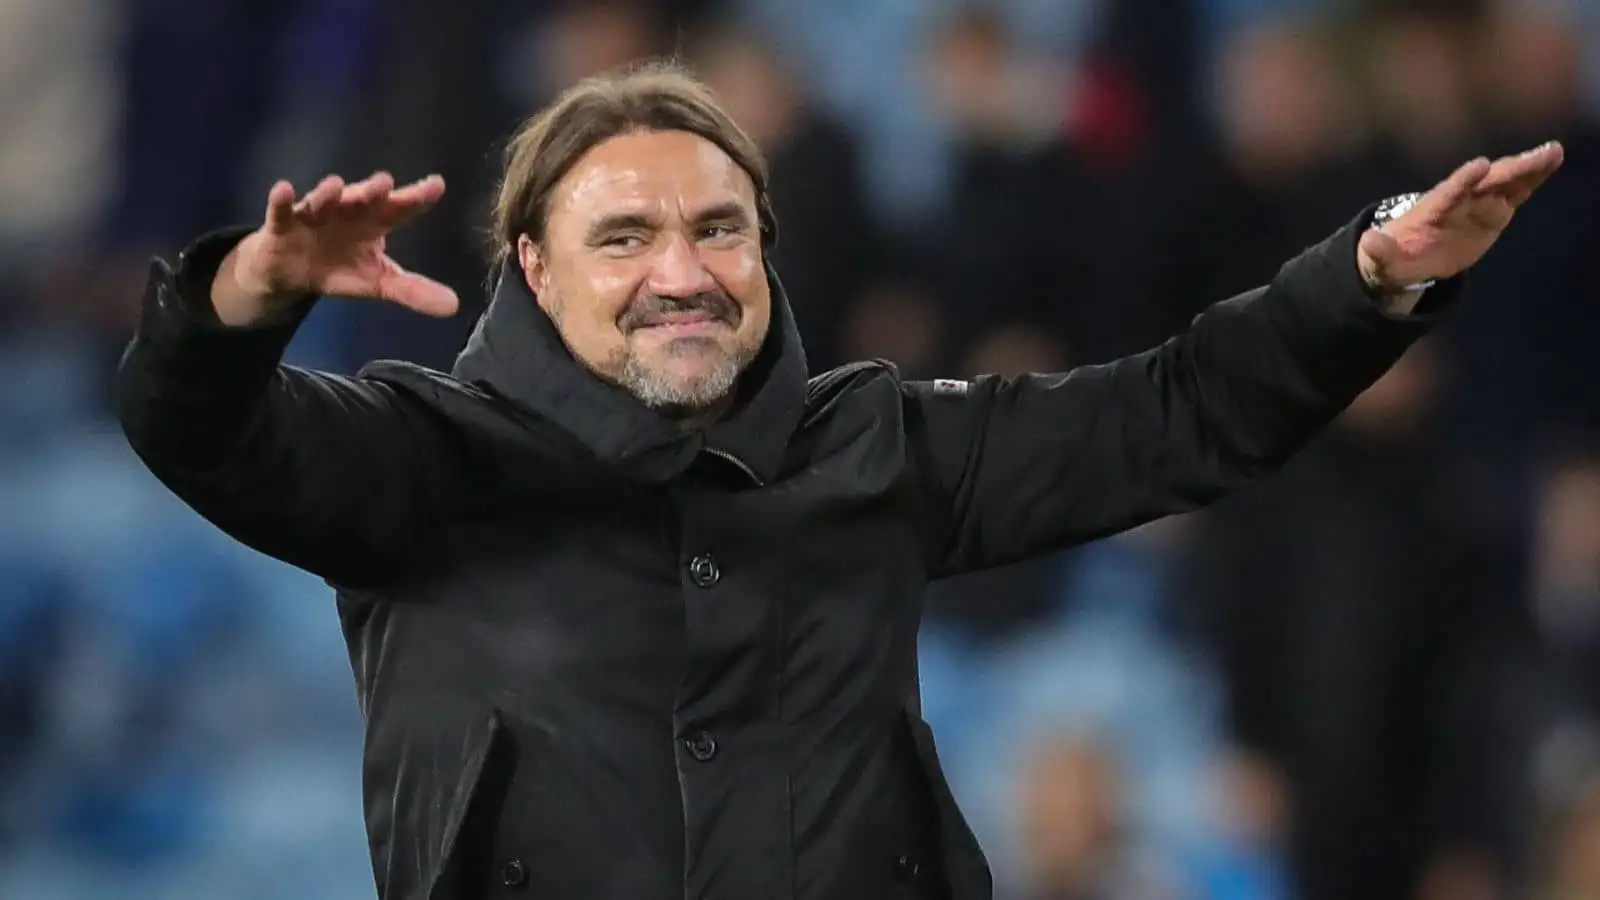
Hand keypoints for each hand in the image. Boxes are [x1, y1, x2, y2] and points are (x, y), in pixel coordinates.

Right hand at [212, 172, 458, 325]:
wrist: (291, 273)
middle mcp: (346, 211)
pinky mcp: (282, 225)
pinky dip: (281, 201)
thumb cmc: (340, 267)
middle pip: (362, 199)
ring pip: (322, 200)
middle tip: (385, 183)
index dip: (417, 197)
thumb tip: (453, 306)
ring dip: (327, 193)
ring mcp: (314, 215)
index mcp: (374, 222)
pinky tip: (283, 188)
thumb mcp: (379, 282)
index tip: (436, 185)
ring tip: (335, 185)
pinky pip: (281, 211)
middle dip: (372, 191)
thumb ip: (413, 291)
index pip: (399, 208)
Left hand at [1357, 141, 1564, 296]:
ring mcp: (1478, 201)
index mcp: (1431, 210)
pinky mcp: (1495, 208)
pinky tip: (1552, 159)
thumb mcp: (1382, 261)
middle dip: (1507, 170)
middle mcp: (1458, 199)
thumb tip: (1368, 243)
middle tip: (1535, 156)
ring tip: (1552, 151)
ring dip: (1528, 167)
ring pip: (1505, 182)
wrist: (1411, 253)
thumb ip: (1379, 252)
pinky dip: (1533, 177)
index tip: (1480, 166)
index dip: (1463, 180)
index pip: (1448, 193)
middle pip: (1484, 183)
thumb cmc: (1396, 256)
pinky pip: (1516, 191)